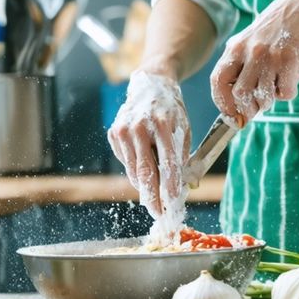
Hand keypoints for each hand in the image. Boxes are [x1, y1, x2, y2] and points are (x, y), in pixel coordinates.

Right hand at [107, 70, 191, 218]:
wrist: (151, 85)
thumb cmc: (172, 111)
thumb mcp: (184, 129)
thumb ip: (182, 157)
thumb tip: (182, 187)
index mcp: (163, 123)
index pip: (167, 162)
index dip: (170, 186)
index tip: (173, 204)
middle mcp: (140, 126)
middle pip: (145, 171)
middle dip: (153, 196)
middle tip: (159, 213)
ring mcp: (123, 130)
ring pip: (133, 170)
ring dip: (145, 187)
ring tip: (155, 198)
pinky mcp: (114, 133)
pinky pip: (126, 162)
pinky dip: (136, 170)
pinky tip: (146, 168)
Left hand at [210, 0, 298, 124]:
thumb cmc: (283, 25)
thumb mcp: (253, 37)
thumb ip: (241, 60)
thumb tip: (235, 97)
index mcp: (236, 46)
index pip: (218, 81)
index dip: (222, 102)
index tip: (232, 113)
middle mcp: (250, 51)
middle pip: (239, 95)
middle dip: (248, 109)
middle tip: (259, 107)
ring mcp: (270, 56)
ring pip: (262, 97)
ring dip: (269, 101)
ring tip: (276, 89)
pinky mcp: (291, 60)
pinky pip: (284, 92)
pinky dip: (287, 93)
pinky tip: (291, 81)